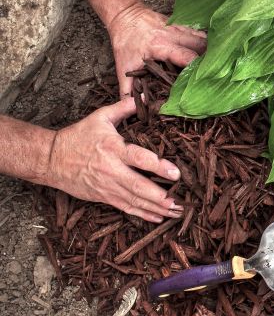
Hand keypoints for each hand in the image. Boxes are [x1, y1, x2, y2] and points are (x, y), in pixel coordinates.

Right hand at [44, 97, 182, 222]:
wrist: (51, 159)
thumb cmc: (77, 136)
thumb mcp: (100, 117)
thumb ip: (124, 108)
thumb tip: (146, 98)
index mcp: (114, 149)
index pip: (140, 159)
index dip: (159, 167)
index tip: (176, 173)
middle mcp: (112, 170)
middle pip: (139, 186)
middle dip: (160, 196)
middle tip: (179, 201)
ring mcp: (107, 186)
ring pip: (135, 200)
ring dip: (156, 208)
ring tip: (175, 212)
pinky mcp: (103, 197)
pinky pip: (126, 208)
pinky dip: (142, 214)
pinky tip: (158, 218)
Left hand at [107, 1, 206, 96]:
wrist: (125, 15)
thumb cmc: (125, 41)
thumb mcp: (123, 66)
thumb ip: (127, 89)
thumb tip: (134, 108)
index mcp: (160, 46)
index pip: (187, 56)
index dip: (197, 68)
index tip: (203, 80)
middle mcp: (173, 35)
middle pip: (201, 45)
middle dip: (209, 59)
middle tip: (213, 75)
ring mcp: (180, 29)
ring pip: (204, 38)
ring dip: (210, 51)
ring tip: (214, 66)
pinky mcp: (182, 25)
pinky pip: (200, 34)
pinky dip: (206, 43)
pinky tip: (209, 54)